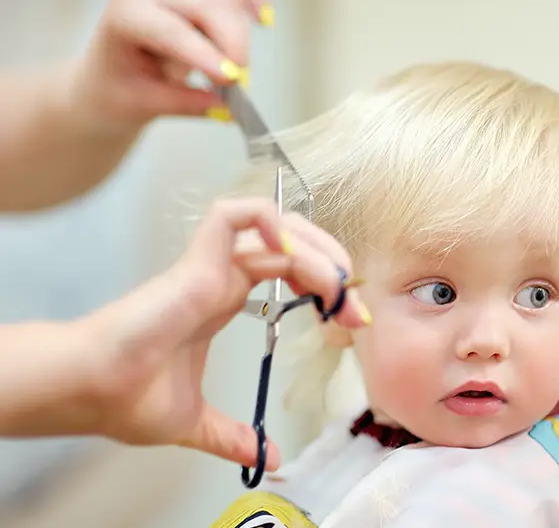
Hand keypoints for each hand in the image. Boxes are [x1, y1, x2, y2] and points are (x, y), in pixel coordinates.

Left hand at [69, 0, 271, 131]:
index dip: (202, 53)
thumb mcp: (142, 104)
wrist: (109, 81)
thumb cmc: (116, 90)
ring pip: (225, 1)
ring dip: (240, 37)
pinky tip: (264, 18)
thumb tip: (225, 109)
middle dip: (230, 44)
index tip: (229, 79)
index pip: (170, 30)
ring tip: (237, 76)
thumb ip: (184, 104)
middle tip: (239, 85)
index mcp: (126, 14)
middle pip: (206, 7)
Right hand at [81, 197, 371, 470]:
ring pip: (274, 226)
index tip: (350, 320)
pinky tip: (294, 254)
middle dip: (332, 263)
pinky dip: (269, 220)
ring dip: (317, 249)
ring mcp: (210, 266)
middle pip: (291, 243)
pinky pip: (234, 216)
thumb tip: (267, 457)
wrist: (90, 392)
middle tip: (353, 304)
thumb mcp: (197, 423)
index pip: (289, 270)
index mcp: (224, 299)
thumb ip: (232, 435)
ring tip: (337, 287)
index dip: (325, 285)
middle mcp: (222, 276)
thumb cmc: (128, 397)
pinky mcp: (197, 263)